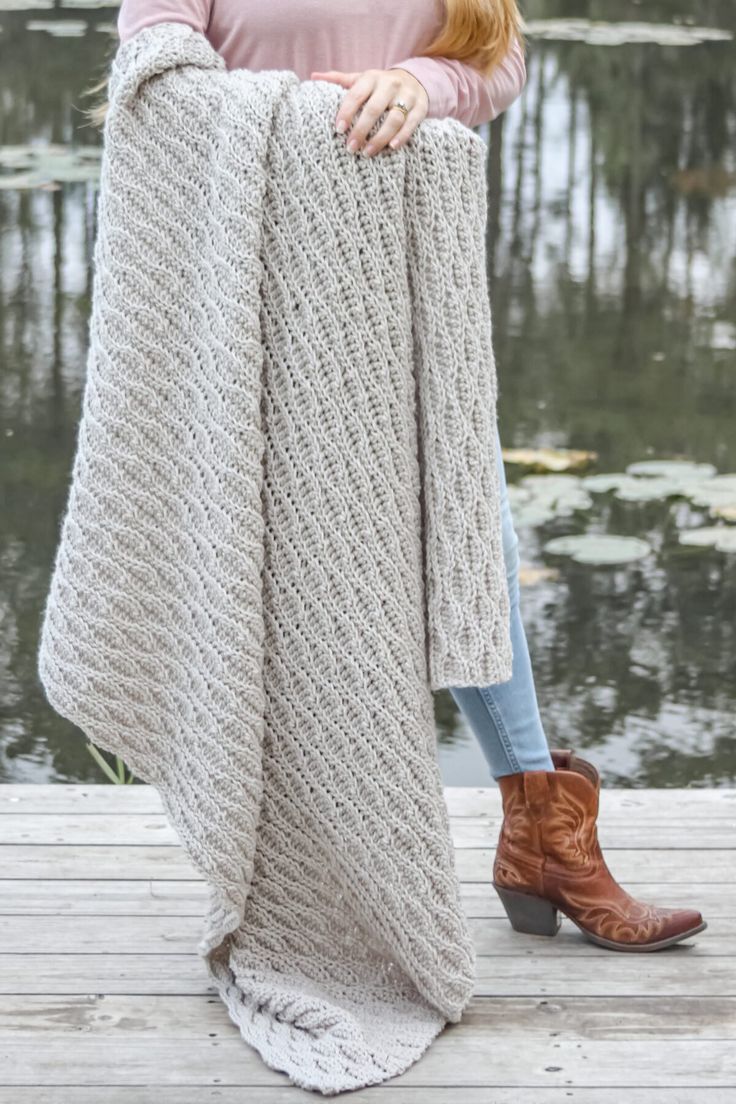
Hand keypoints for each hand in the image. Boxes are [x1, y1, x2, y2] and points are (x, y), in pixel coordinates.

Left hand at [310, 67, 428, 156]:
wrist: (414, 80)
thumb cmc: (379, 86)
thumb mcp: (361, 80)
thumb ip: (339, 80)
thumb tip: (313, 77)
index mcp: (372, 77)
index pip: (356, 94)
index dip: (347, 112)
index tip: (339, 129)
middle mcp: (390, 84)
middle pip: (374, 109)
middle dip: (361, 130)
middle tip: (351, 148)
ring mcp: (407, 96)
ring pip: (394, 119)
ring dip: (380, 138)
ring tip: (367, 153)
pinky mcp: (420, 108)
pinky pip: (411, 124)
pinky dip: (402, 136)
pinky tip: (391, 148)